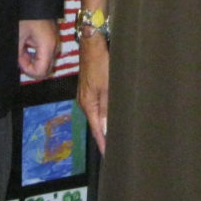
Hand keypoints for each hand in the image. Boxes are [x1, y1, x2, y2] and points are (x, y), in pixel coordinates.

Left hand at [18, 18, 57, 79]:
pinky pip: (45, 54)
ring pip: (45, 62)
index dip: (28, 69)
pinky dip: (35, 54)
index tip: (19, 59)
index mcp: (48, 46)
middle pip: (45, 69)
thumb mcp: (19, 36)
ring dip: (32, 59)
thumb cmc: (28, 14)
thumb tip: (19, 65)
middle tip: (20, 54)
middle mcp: (54, 46)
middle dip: (31, 66)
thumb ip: (19, 54)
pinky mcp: (52, 40)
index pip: (41, 71)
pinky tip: (27, 44)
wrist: (36, 1)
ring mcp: (54, 43)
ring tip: (23, 46)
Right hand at [77, 36, 109, 154]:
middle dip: (105, 136)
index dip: (103, 143)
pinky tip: (111, 116)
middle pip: (96, 124)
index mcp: (88, 104)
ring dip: (105, 124)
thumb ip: (107, 109)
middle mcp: (85, 102)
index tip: (108, 155)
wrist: (92, 45)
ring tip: (114, 135)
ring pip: (97, 115)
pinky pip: (97, 106)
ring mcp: (86, 95)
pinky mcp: (90, 89)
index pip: (97, 130)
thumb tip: (107, 129)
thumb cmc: (101, 64)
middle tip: (115, 147)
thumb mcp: (108, 88)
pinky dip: (104, 113)